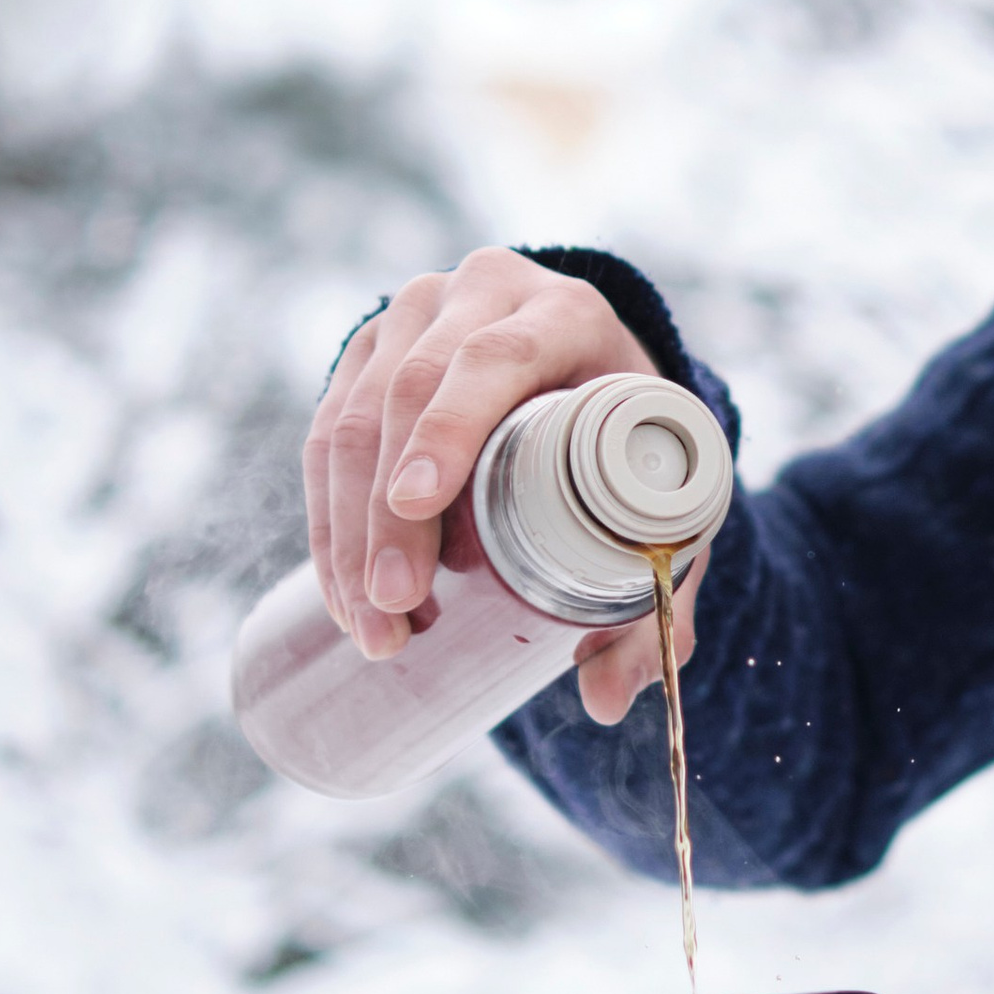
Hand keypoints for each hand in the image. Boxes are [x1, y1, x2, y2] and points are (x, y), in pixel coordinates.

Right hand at [302, 250, 701, 711]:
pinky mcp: (366, 352)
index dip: (448, 430)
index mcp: (567, 312)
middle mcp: (482, 294)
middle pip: (409, 394)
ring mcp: (414, 317)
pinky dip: (330, 520)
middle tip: (394, 611)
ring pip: (351, 419)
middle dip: (388, 514)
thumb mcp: (669, 504)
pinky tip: (347, 594)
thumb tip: (606, 699)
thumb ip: (656, 599)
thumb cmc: (637, 446)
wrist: (595, 376)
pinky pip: (325, 433)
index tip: (419, 508)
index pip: (494, 358)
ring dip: (349, 533)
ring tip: (373, 628)